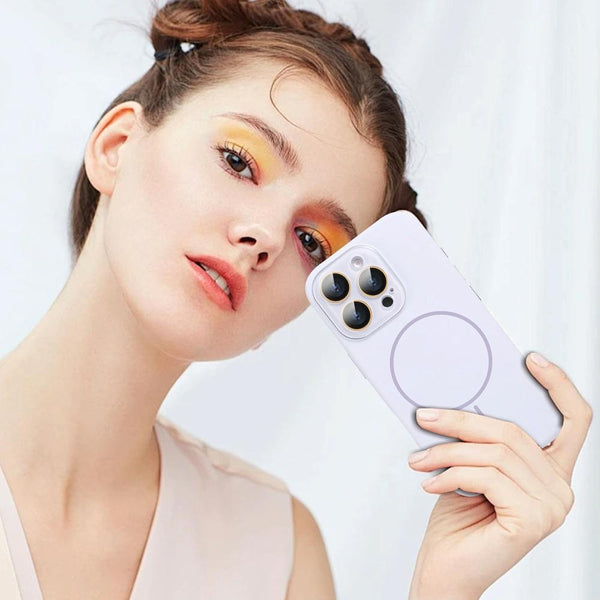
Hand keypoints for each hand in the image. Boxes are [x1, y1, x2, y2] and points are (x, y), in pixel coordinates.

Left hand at [407, 352, 592, 598]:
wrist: (447, 570)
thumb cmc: (458, 520)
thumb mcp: (471, 469)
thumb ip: (478, 441)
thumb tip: (453, 403)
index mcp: (549, 471)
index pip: (574, 421)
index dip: (558, 386)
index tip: (531, 361)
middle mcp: (559, 487)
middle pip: (513, 432)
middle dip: (460, 420)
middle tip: (425, 418)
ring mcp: (551, 506)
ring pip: (494, 452)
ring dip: (447, 451)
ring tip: (419, 460)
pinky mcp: (533, 519)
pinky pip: (486, 476)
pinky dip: (451, 474)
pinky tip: (431, 484)